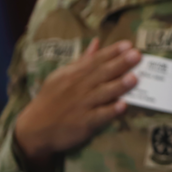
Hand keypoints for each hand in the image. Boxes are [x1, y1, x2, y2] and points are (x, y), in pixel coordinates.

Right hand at [14, 39, 139, 171]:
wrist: (35, 129)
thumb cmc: (51, 100)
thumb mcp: (61, 77)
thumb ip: (81, 61)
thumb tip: (97, 42)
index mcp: (72, 75)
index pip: (95, 60)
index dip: (112, 52)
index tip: (128, 44)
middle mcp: (78, 88)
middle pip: (101, 73)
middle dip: (120, 64)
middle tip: (137, 55)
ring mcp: (81, 105)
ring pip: (103, 93)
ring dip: (119, 85)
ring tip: (134, 78)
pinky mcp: (83, 123)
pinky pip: (99, 116)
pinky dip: (110, 111)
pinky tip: (123, 106)